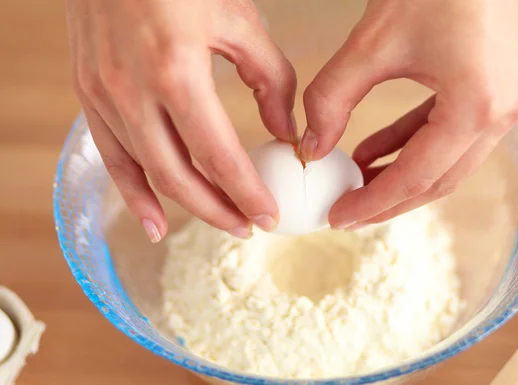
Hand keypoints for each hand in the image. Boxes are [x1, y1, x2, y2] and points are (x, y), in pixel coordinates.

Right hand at [66, 0, 296, 240]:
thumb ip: (270, 79)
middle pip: (180, 175)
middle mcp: (133, 92)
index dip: (246, 192)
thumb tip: (285, 131)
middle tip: (249, 226)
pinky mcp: (89, 95)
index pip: (218, 154)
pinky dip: (133, 194)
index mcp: (176, 71)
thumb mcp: (239, 20)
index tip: (269, 215)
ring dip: (186, 206)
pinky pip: (112, 158)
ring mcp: (104, 96)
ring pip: (147, 172)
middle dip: (219, 209)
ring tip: (219, 223)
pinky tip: (154, 222)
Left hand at [299, 0, 517, 229]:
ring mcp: (509, 102)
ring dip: (401, 174)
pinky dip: (413, 145)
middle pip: (438, 180)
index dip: (372, 202)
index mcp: (477, 105)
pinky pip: (453, 134)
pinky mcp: (502, 90)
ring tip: (355, 182)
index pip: (416, 176)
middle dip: (389, 200)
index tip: (338, 217)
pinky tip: (374, 152)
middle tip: (347, 211)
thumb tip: (311, 148)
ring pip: (448, 162)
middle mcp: (504, 113)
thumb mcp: (372, 43)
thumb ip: (333, 99)